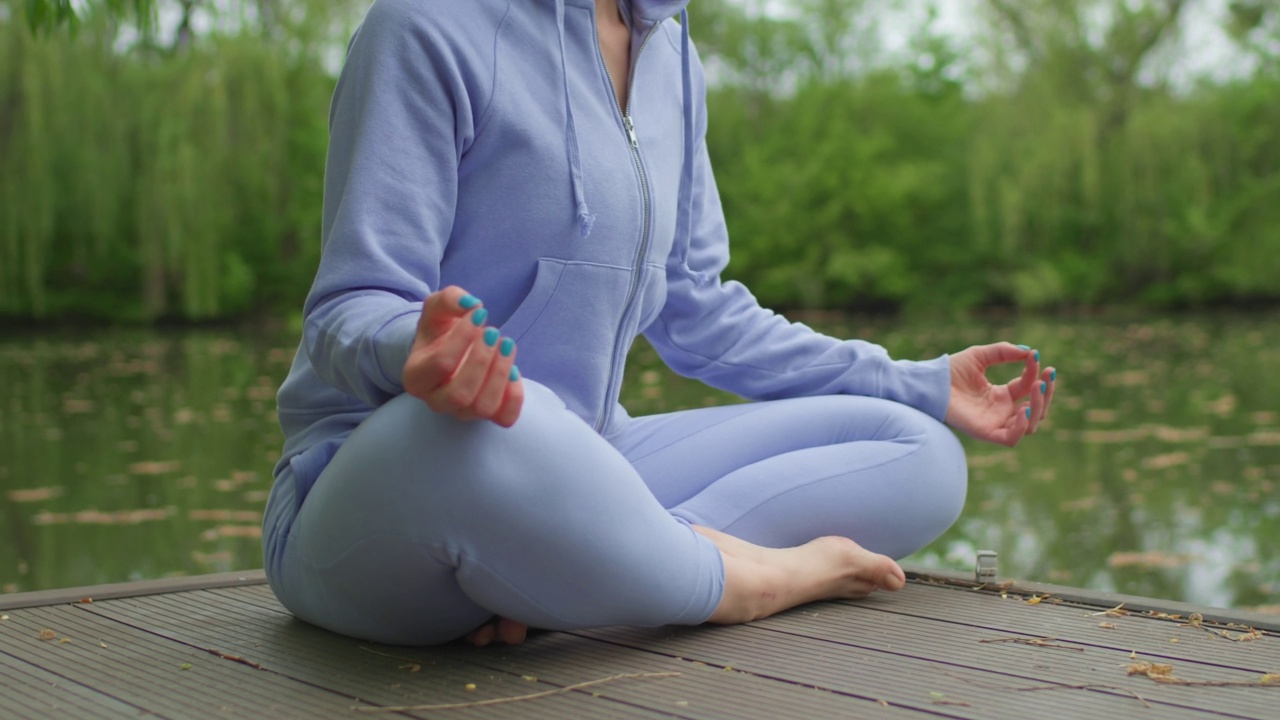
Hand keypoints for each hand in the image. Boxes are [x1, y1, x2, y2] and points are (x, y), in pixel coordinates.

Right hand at [402, 286, 523, 426]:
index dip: (464, 337)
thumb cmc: (440, 329)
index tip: (480, 313)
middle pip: (460, 394)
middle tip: (494, 332)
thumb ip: (450, 299)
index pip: (441, 364)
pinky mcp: (487, 415)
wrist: (449, 348)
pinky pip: (505, 418)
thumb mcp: (437, 307)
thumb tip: (472, 304)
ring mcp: (461, 412)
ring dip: (500, 374)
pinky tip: (515, 370)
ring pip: (482, 407)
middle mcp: (436, 400)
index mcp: (416, 376)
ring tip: (507, 345)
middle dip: (482, 360)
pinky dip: (515, 395)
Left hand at [944, 342, 1055, 446]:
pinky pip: (1010, 439)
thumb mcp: (980, 355)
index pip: (1028, 387)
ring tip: (1036, 387)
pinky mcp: (984, 432)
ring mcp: (994, 423)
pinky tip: (1023, 408)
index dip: (1035, 373)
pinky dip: (1022, 427)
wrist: (930, 382)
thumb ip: (1003, 352)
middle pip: (1036, 410)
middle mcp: (1000, 411)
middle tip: (1046, 376)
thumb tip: (1029, 351)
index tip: (1035, 357)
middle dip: (1046, 393)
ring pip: (1030, 425)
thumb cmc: (950, 371)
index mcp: (1000, 395)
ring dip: (1039, 407)